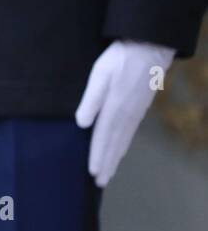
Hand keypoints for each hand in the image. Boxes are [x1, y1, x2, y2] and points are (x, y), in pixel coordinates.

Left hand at [75, 39, 175, 186]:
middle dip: (107, 163)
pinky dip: (123, 145)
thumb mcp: (100, 75)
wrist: (149, 48)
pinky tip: (120, 149)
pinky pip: (130, 133)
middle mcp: (126, 115)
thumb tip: (81, 124)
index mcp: (114, 109)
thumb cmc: (120, 59)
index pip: (102, 138)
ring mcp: (135, 113)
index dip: (97, 156)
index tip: (92, 174)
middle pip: (114, 144)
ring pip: (123, 141)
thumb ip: (91, 100)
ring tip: (109, 172)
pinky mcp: (140, 108)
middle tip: (100, 183)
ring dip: (115, 157)